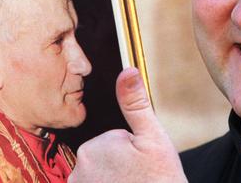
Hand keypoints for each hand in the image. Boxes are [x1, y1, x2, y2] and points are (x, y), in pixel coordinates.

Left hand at [68, 67, 186, 182]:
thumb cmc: (161, 180)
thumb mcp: (154, 139)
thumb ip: (136, 105)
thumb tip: (127, 70)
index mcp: (96, 147)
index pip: (114, 140)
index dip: (133, 152)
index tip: (145, 166)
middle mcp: (79, 168)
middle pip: (103, 158)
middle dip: (121, 167)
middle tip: (141, 178)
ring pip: (98, 177)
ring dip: (113, 181)